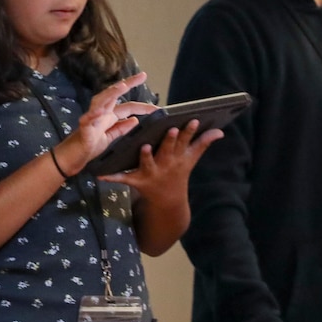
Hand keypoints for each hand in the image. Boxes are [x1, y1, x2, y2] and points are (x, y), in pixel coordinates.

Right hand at [53, 72, 154, 173]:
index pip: (128, 107)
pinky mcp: (83, 129)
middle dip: (128, 84)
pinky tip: (98, 111)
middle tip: (142, 75)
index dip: (142, 106)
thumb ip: (121, 128)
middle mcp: (100, 114)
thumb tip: (135, 119)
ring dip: (110, 93)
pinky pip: (87, 120)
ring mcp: (91, 119)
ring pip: (100, 101)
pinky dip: (92, 115)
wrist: (72, 158)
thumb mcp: (110, 138)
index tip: (157, 107)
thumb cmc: (89, 147)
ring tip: (122, 86)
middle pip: (114, 95)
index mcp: (108, 116)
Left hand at [101, 119, 222, 200]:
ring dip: (146, 157)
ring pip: (148, 163)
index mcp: (178, 157)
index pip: (185, 141)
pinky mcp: (137, 181)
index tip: (193, 120)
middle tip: (170, 130)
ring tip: (144, 147)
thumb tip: (220, 131)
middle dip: (169, 141)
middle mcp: (165, 164)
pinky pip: (123, 178)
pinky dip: (112, 177)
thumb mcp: (191, 159)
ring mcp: (151, 173)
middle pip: (167, 151)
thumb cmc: (178, 172)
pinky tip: (101, 174)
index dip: (189, 132)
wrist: (167, 200)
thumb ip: (203, 143)